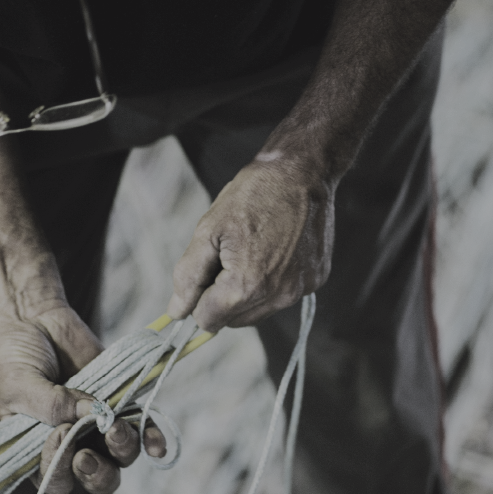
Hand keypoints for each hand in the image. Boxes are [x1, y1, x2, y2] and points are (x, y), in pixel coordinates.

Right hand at [0, 303, 164, 493]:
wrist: (32, 318)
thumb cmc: (15, 357)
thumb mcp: (21, 386)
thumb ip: (52, 406)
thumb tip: (94, 414)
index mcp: (38, 450)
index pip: (55, 479)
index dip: (61, 468)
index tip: (61, 435)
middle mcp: (71, 444)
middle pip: (95, 477)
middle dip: (98, 473)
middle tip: (89, 454)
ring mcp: (97, 425)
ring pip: (121, 456)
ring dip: (123, 448)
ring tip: (115, 426)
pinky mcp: (118, 401)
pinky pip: (141, 427)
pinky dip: (151, 436)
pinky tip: (155, 441)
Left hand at [167, 154, 334, 331]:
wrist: (300, 172)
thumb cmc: (252, 196)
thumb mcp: (208, 231)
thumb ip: (188, 277)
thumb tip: (177, 312)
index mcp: (246, 287)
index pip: (207, 320)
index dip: (199, 297)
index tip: (207, 270)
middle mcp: (278, 297)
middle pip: (233, 320)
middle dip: (223, 296)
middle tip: (229, 255)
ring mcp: (301, 290)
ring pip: (258, 311)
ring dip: (248, 291)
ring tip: (253, 250)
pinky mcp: (315, 280)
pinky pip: (282, 295)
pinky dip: (273, 281)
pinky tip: (275, 250)